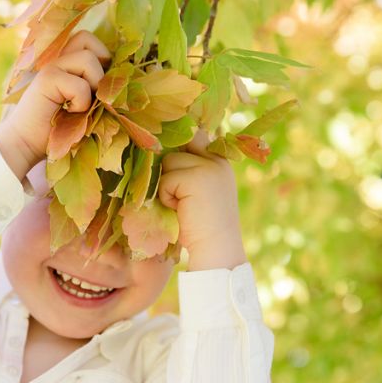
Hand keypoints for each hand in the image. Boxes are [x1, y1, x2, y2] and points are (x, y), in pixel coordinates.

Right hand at [0, 30, 110, 180]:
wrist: (28, 145)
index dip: (103, 58)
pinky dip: (82, 103)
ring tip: (81, 106)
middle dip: (100, 66)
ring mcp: (50, 67)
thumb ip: (98, 87)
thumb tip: (122, 77)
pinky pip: (80, 85)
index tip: (99, 87)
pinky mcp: (47, 80)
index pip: (89, 41)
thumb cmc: (60, 129)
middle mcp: (57, 59)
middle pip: (88, 40)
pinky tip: (69, 113)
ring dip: (93, 86)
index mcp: (65, 62)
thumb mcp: (86, 104)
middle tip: (94, 93)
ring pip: (88, 59)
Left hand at [158, 130, 247, 270]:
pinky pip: (166, 179)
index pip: (195, 134)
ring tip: (181, 204)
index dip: (179, 141)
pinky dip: (166, 196)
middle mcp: (217, 160)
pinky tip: (181, 210)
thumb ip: (190, 169)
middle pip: (178, 145)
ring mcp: (208, 167)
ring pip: (169, 161)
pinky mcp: (196, 177)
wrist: (217, 247)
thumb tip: (161, 151)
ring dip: (167, 184)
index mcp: (220, 161)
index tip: (167, 147)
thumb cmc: (202, 224)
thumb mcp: (200, 190)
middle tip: (175, 189)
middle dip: (170, 165)